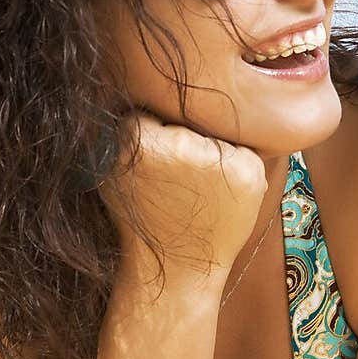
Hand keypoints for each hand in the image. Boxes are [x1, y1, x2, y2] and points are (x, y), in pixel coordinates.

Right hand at [99, 111, 266, 282]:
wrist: (178, 269)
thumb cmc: (146, 219)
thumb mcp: (110, 173)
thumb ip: (118, 132)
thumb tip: (132, 89)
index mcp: (136, 140)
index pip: (150, 112)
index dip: (153, 137)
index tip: (154, 166)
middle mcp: (177, 144)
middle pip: (186, 119)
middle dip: (183, 141)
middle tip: (177, 181)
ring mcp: (216, 158)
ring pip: (216, 133)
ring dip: (211, 153)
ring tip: (197, 191)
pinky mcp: (247, 171)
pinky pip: (243, 150)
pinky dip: (236, 167)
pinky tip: (219, 196)